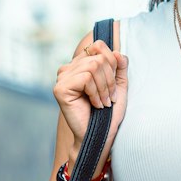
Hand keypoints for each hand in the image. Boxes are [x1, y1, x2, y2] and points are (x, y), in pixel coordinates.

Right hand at [54, 36, 128, 169]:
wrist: (101, 134)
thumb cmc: (109, 112)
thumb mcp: (119, 85)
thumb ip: (119, 67)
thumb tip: (117, 52)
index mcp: (80, 65)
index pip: (98, 45)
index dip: (112, 63)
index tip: (113, 86)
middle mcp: (68, 68)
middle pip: (98, 57)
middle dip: (110, 79)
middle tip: (110, 98)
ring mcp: (62, 78)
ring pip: (93, 66)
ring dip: (104, 88)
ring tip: (103, 103)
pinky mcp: (60, 88)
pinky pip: (86, 77)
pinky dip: (96, 92)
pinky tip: (95, 105)